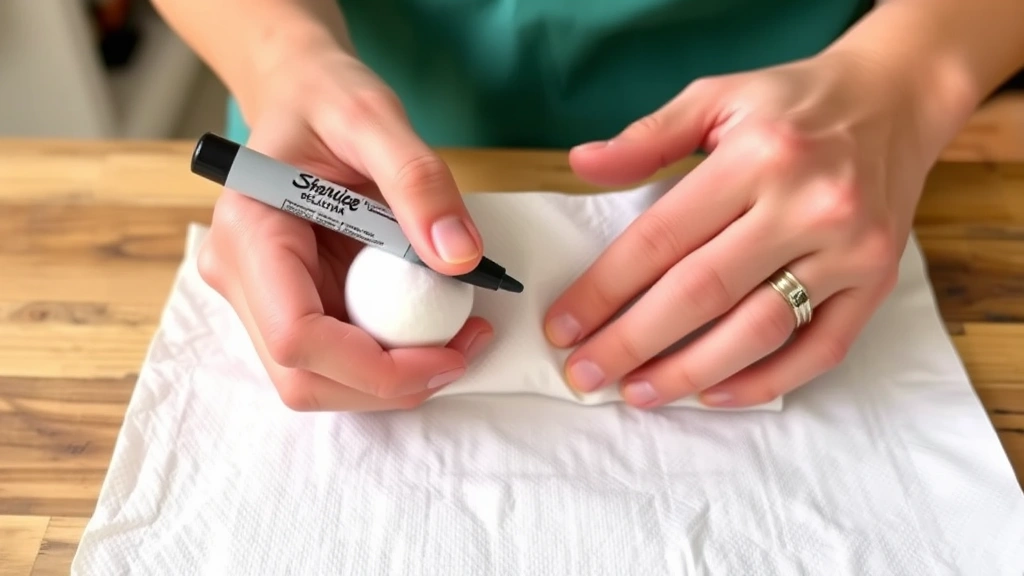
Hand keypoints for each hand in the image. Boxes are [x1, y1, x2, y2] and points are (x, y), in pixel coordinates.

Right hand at [198, 47, 492, 411]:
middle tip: (464, 349)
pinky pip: (337, 359)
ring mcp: (260, 298)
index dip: (375, 367)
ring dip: (394, 380)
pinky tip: (430, 327)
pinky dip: (389, 361)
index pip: (296, 338)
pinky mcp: (290, 303)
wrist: (302, 96)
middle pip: (304, 379)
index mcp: (249, 232)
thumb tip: (459, 257)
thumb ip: (419, 181)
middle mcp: (241, 277)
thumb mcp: (376, 118)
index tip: (449, 351)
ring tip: (457, 336)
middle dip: (390, 385)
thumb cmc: (326, 99)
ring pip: (320, 382)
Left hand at [545, 51, 937, 408]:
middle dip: (633, 341)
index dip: (604, 289)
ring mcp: (850, 250)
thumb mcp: (717, 97)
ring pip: (759, 330)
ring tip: (637, 393)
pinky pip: (821, 349)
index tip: (563, 325)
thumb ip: (648, 136)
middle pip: (703, 293)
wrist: (896, 99)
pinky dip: (765, 381)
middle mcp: (809, 206)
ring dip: (690, 372)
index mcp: (758, 157)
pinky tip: (713, 394)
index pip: (662, 238)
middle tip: (584, 373)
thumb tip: (581, 165)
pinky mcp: (879, 282)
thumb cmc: (793, 102)